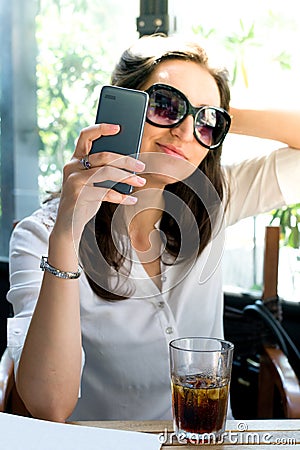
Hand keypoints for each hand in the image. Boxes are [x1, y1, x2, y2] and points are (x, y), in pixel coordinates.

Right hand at [53, 123, 145, 241]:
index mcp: (75, 159)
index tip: (118, 127)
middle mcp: (72, 166)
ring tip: (140, 181)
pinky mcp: (78, 194)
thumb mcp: (92, 182)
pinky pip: (105, 192)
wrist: (68, 225)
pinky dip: (121, 196)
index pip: (85, 136)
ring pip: (106, 172)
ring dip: (127, 176)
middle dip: (126, 160)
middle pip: (104, 156)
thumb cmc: (84, 200)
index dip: (100, 128)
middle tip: (142, 165)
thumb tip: (130, 162)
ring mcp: (74, 180)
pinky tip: (132, 199)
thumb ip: (103, 170)